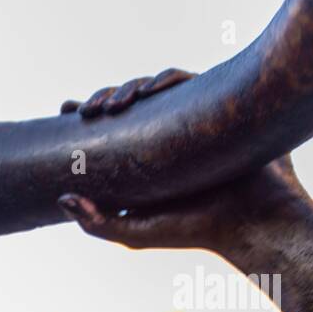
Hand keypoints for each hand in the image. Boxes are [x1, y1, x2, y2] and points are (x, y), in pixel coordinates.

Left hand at [56, 70, 312, 254]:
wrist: (250, 219)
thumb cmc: (192, 230)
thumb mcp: (132, 232)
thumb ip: (94, 222)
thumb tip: (62, 197)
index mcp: (142, 164)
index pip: (109, 133)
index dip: (85, 118)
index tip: (63, 110)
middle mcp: (165, 140)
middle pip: (128, 106)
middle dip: (104, 98)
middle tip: (84, 109)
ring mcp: (191, 122)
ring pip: (154, 91)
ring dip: (128, 88)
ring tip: (113, 106)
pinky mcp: (215, 109)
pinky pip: (188, 81)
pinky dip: (167, 80)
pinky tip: (149, 92)